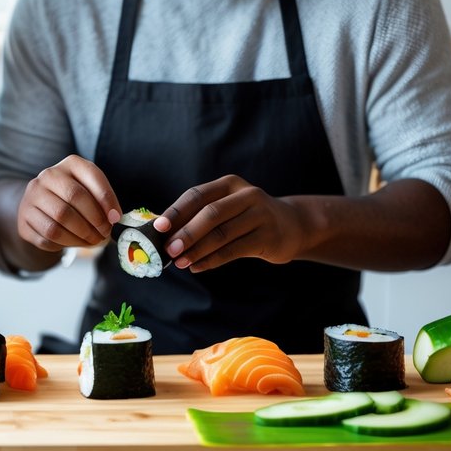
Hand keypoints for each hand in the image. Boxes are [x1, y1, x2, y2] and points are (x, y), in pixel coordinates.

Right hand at [17, 154, 118, 252]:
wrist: (42, 207)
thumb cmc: (74, 199)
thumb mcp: (91, 190)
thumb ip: (104, 200)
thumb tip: (114, 218)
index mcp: (70, 164)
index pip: (91, 175)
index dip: (106, 199)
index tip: (115, 218)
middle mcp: (48, 175)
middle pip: (74, 197)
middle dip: (94, 219)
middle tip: (104, 233)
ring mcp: (32, 196)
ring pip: (59, 220)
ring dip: (81, 235)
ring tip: (92, 240)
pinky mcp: (24, 218)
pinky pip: (47, 236)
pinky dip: (65, 243)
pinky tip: (73, 241)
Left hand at [155, 175, 306, 271]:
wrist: (292, 225)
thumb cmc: (247, 217)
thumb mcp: (228, 208)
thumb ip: (200, 216)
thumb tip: (164, 233)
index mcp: (229, 184)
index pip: (197, 195)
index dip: (176, 211)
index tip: (158, 228)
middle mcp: (246, 195)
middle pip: (210, 214)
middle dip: (186, 233)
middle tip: (168, 250)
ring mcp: (260, 215)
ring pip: (222, 234)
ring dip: (197, 250)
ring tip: (180, 262)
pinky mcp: (268, 237)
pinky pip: (234, 250)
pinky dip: (212, 260)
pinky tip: (197, 267)